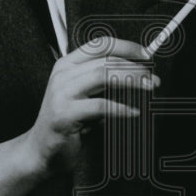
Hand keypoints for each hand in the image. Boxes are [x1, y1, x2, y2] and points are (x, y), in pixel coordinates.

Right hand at [24, 36, 157, 174]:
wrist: (41, 150)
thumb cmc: (68, 123)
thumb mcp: (86, 96)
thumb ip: (104, 83)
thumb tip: (138, 73)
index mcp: (67, 65)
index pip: (100, 45)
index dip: (126, 47)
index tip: (147, 55)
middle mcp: (62, 74)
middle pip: (106, 60)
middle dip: (135, 67)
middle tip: (155, 79)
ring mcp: (61, 93)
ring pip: (103, 76)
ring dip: (131, 81)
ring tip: (148, 88)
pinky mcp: (64, 114)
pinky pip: (100, 106)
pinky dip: (121, 108)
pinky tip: (133, 112)